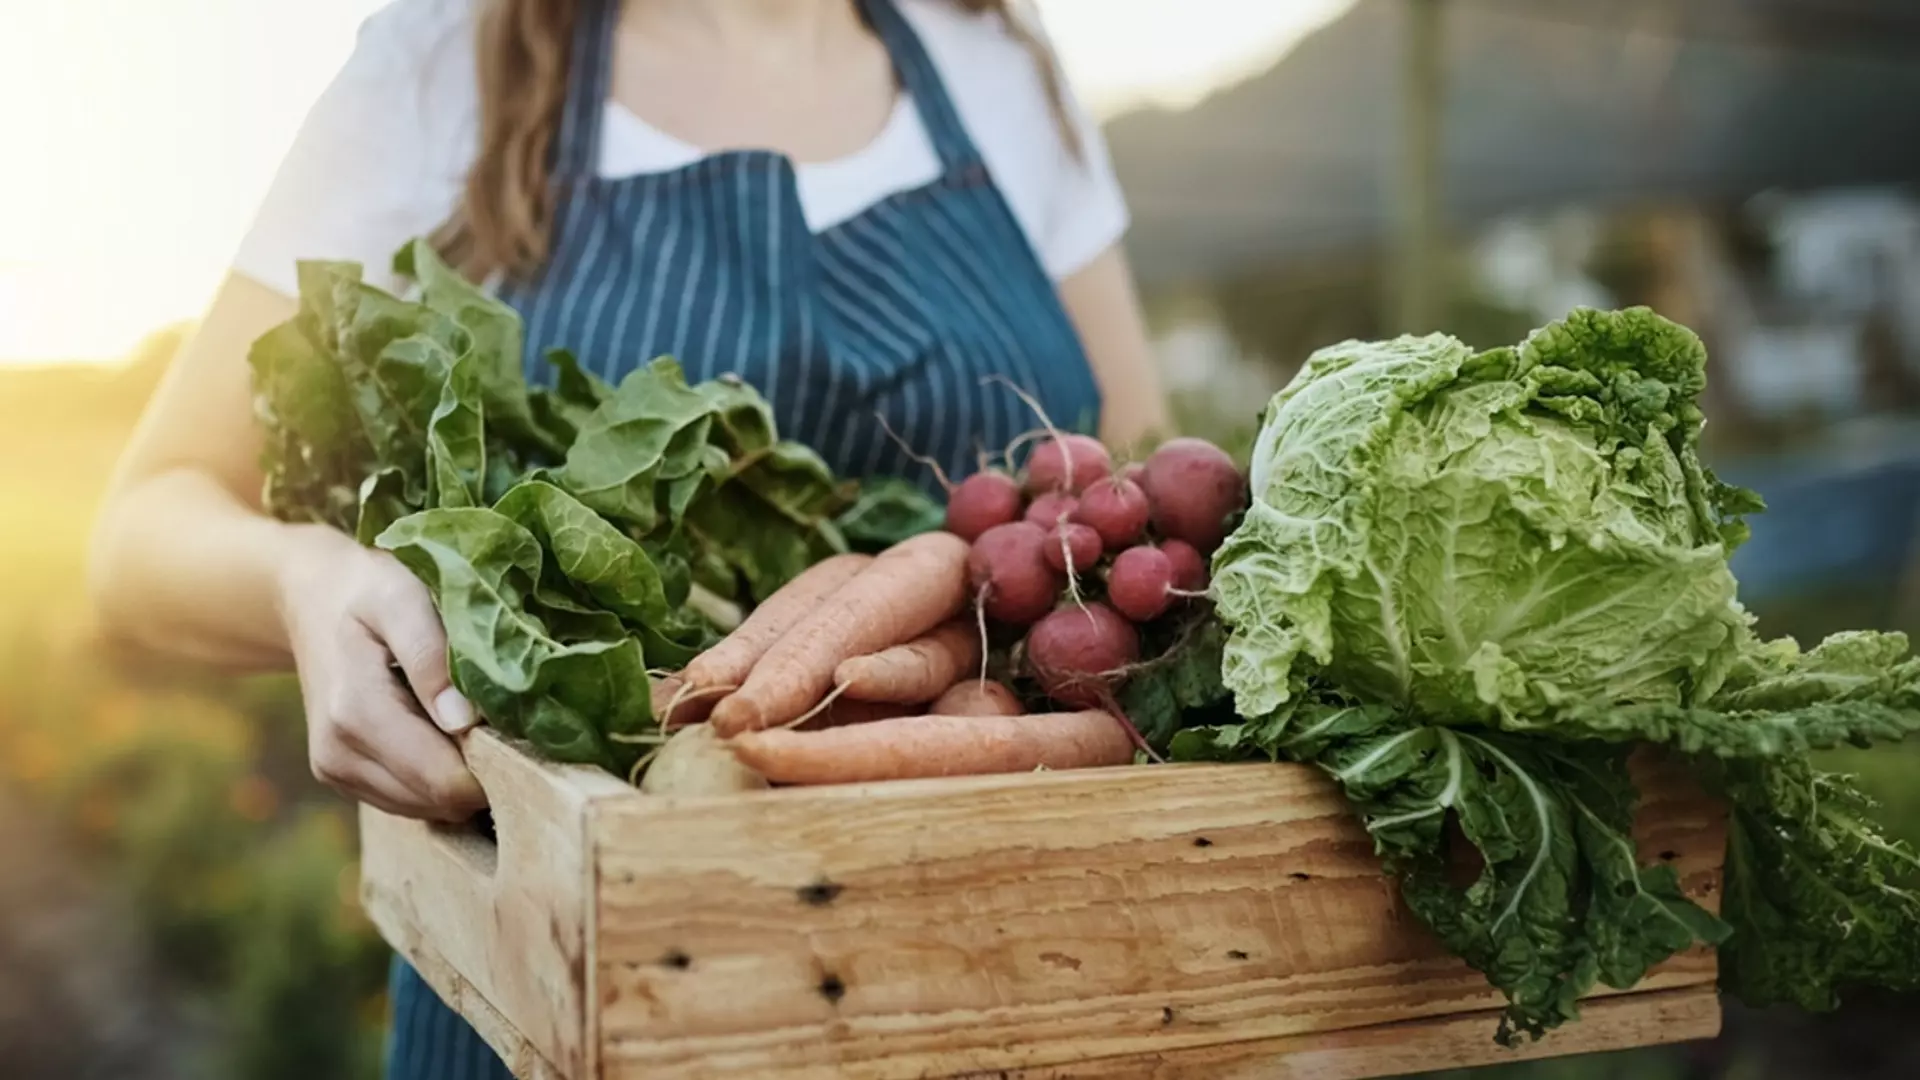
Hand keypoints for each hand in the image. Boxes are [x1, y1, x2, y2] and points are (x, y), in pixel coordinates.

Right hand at [276, 526, 486, 821]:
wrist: (309, 597)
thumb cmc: (366, 589)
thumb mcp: (402, 599)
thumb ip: (432, 656)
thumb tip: (464, 721)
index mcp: (357, 712)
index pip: (444, 781)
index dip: (495, 766)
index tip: (523, 730)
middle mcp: (340, 754)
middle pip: (439, 801)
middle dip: (483, 772)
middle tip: (508, 722)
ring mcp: (337, 771)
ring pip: (426, 808)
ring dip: (459, 777)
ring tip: (472, 721)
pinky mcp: (341, 777)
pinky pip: (407, 800)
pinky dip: (435, 777)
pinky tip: (443, 732)